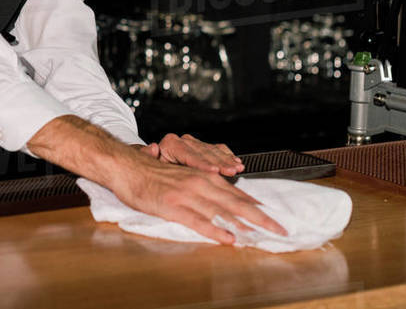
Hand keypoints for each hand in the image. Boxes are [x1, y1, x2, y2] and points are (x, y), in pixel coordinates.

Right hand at [111, 145, 286, 244]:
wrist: (126, 166)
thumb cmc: (151, 172)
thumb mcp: (182, 175)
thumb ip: (202, 185)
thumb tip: (223, 197)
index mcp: (202, 177)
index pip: (235, 193)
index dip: (256, 206)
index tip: (273, 217)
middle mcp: (199, 183)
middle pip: (235, 202)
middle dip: (260, 217)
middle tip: (279, 229)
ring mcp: (186, 195)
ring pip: (221, 211)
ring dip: (244, 225)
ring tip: (261, 236)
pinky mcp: (172, 206)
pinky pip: (197, 221)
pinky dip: (215, 231)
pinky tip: (228, 239)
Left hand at [141, 133, 243, 176]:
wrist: (156, 170)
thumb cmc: (154, 172)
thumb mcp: (149, 166)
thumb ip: (149, 157)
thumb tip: (152, 148)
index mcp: (170, 144)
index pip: (189, 154)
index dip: (202, 164)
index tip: (213, 172)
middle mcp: (183, 141)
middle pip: (204, 152)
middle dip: (219, 162)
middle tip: (231, 171)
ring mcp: (195, 144)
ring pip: (213, 151)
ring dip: (226, 160)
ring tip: (237, 168)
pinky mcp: (204, 148)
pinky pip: (218, 149)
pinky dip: (228, 156)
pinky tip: (236, 161)